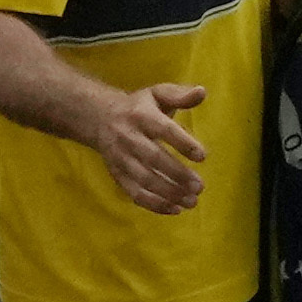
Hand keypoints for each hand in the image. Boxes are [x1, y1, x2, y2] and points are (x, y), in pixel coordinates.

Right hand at [89, 77, 208, 215]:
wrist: (99, 117)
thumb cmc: (138, 106)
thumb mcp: (157, 94)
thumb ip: (180, 95)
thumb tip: (202, 92)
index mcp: (141, 115)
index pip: (163, 130)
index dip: (183, 143)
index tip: (202, 156)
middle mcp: (129, 137)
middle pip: (153, 158)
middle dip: (177, 174)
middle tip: (199, 186)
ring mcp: (121, 158)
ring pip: (144, 179)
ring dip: (168, 193)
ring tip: (192, 201)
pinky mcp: (117, 174)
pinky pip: (134, 193)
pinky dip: (154, 204)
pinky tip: (175, 209)